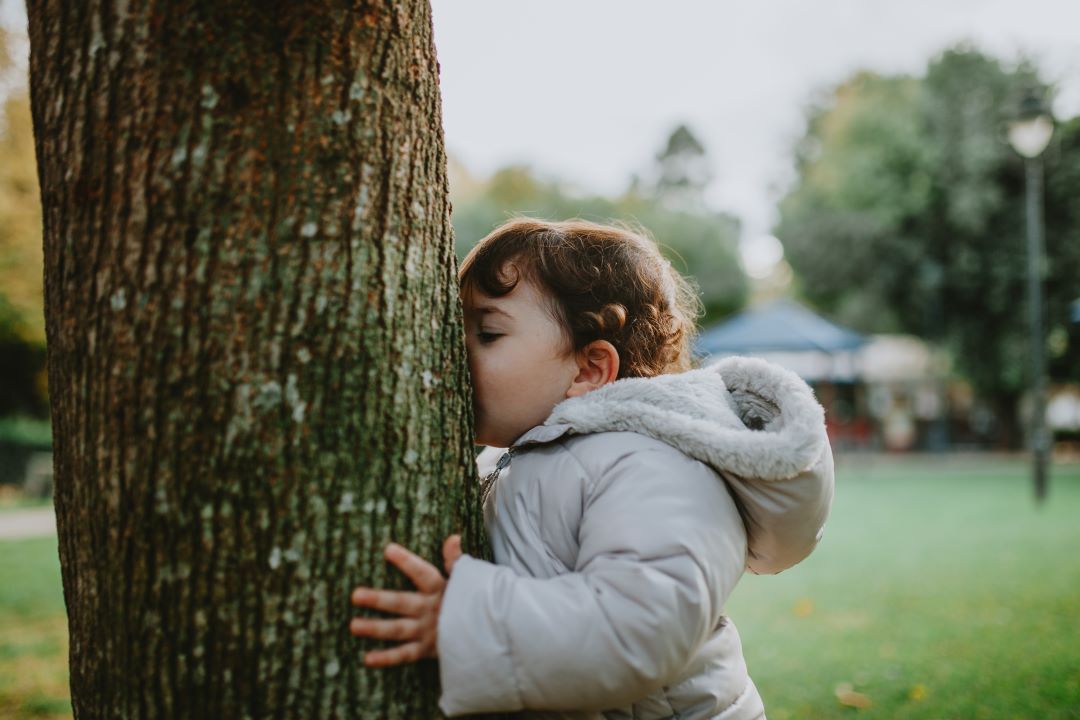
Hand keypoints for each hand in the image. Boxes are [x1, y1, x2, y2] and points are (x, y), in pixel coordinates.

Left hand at [349, 534, 462, 666]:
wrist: (491, 632)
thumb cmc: (474, 600)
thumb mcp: (469, 578)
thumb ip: (455, 560)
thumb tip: (453, 537)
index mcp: (441, 590)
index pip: (423, 573)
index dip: (407, 562)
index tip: (388, 549)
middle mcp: (432, 610)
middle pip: (402, 603)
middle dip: (379, 599)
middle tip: (355, 595)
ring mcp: (428, 631)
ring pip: (399, 629)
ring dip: (376, 628)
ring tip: (354, 625)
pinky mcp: (427, 649)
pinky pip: (405, 655)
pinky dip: (387, 658)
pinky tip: (368, 658)